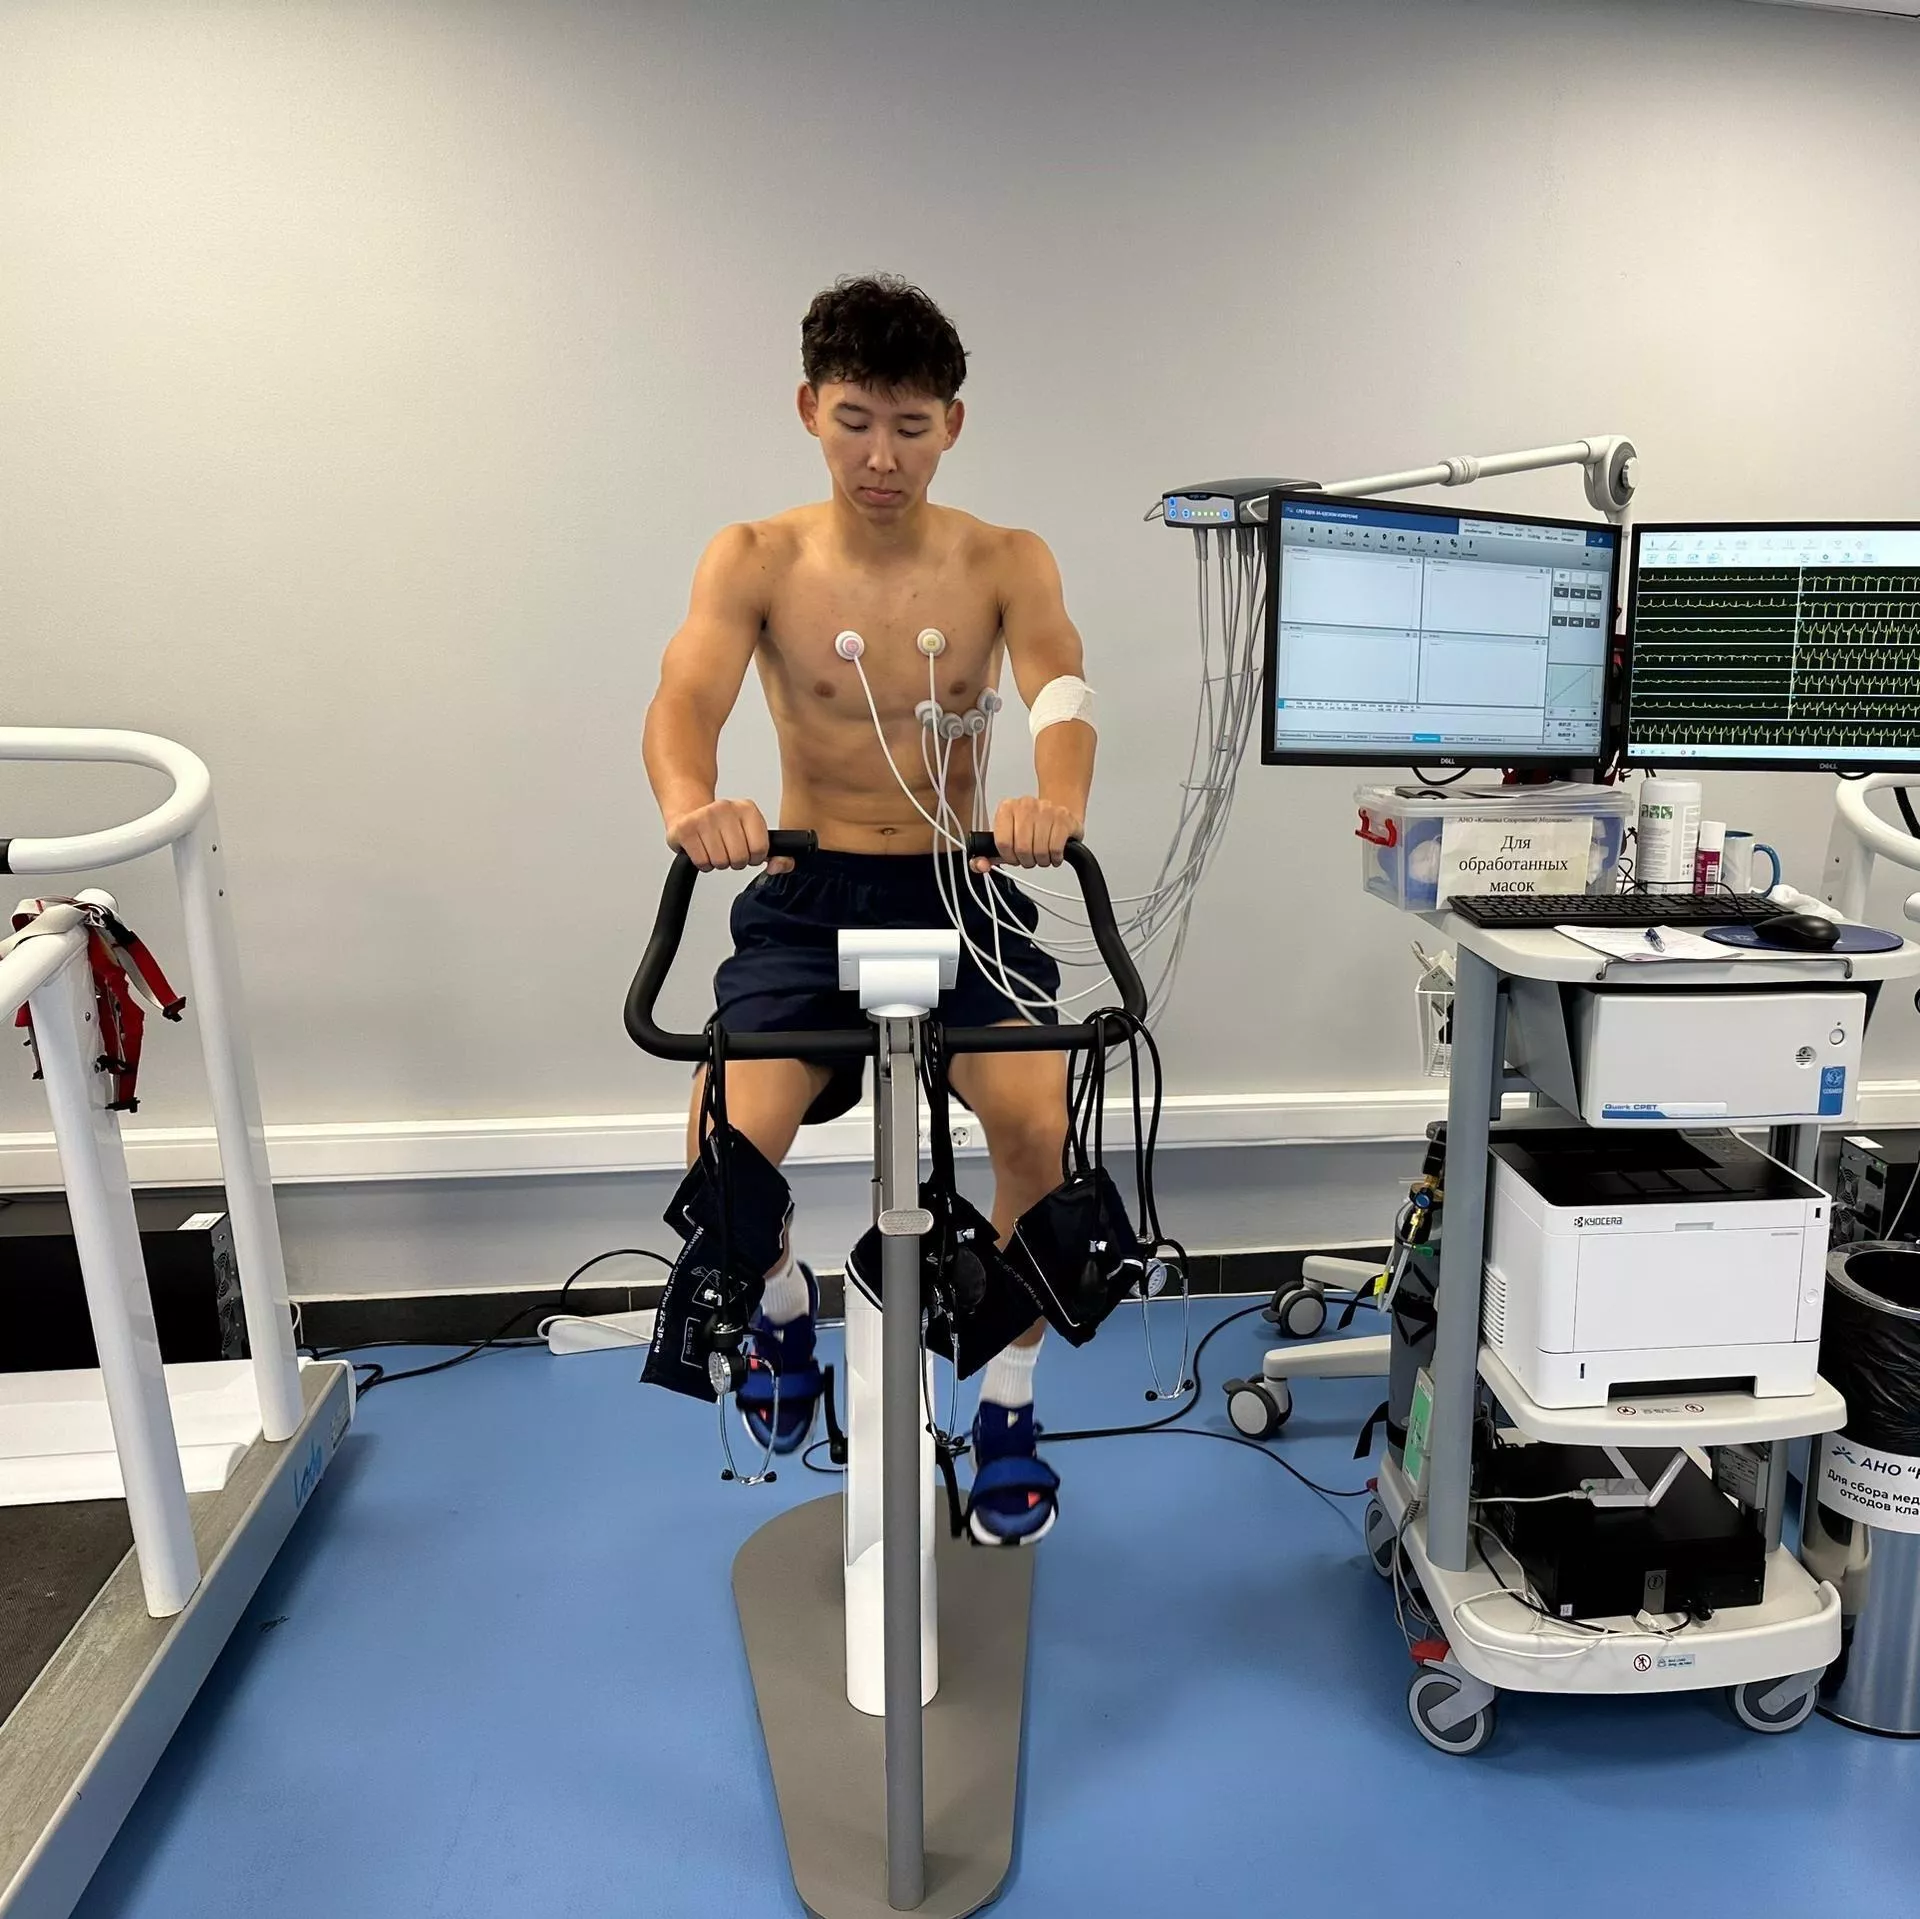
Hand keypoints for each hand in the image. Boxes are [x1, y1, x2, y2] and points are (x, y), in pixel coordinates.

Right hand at [666, 797, 789, 872]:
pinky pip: (702, 862)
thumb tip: (776, 867)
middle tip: (728, 851)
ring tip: (714, 849)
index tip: (747, 852)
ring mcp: (704, 816)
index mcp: (747, 808)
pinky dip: (703, 863)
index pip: (760, 849)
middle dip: (735, 862)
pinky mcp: (686, 828)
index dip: (754, 858)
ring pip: (721, 862)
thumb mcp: (753, 835)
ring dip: (718, 863)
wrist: (689, 813)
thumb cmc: (723, 828)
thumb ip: (777, 855)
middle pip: (740, 858)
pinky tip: (702, 850)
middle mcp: (725, 808)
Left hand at [978, 794, 1079, 869]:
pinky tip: (1053, 853)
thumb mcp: (1007, 839)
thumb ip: (988, 854)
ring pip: (1039, 850)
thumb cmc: (1030, 828)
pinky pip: (1055, 849)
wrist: (1058, 812)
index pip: (1002, 842)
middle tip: (1029, 858)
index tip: (1013, 857)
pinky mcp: (1063, 818)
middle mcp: (1025, 805)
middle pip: (1022, 848)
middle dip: (1026, 861)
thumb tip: (979, 864)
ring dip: (1041, 860)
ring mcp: (1046, 809)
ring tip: (1041, 855)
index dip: (1009, 857)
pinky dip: (1054, 858)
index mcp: (1007, 808)